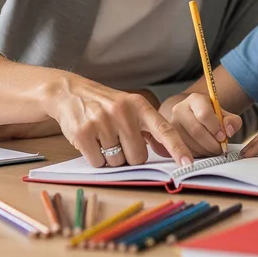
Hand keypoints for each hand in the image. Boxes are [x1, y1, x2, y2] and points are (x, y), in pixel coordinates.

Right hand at [44, 75, 194, 168]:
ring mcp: (102, 122)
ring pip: (118, 162)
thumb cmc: (105, 105)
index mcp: (139, 106)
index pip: (164, 129)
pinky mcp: (83, 133)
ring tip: (103, 139)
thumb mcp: (130, 108)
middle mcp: (122, 112)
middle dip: (129, 156)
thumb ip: (149, 128)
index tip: (187, 163)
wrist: (70, 93)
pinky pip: (98, 162)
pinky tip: (91, 142)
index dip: (177, 147)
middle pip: (138, 157)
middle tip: (118, 141)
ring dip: (111, 158)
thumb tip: (168, 150)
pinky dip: (96, 158)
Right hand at [160, 93, 241, 156]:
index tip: (223, 137)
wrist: (196, 119)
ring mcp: (172, 123)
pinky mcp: (169, 137)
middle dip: (211, 143)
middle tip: (220, 148)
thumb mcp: (225, 116)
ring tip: (213, 150)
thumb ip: (232, 121)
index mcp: (195, 99)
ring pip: (189, 142)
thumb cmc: (212, 118)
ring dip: (205, 151)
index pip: (204, 114)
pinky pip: (183, 150)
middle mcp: (180, 109)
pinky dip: (197, 154)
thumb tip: (228, 131)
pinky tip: (203, 151)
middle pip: (196, 130)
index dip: (215, 128)